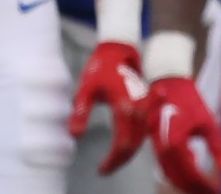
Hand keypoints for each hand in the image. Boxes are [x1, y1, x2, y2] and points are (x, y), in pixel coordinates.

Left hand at [68, 41, 149, 172]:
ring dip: (128, 154)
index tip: (101, 169)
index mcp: (124, 108)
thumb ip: (80, 111)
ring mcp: (144, 109)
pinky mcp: (146, 107)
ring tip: (112, 162)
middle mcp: (139, 111)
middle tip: (105, 169)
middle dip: (120, 161)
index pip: (122, 144)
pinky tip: (124, 149)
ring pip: (140, 140)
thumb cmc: (100, 67)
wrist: (118, 51)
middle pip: (133, 146)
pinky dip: (135, 143)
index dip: (113, 160)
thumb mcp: (86, 87)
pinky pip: (143, 131)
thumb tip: (75, 135)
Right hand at [147, 77, 220, 193]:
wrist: (169, 83)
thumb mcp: (208, 123)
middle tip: (210, 190)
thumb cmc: (190, 100)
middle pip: (178, 178)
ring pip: (170, 174)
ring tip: (202, 187)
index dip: (204, 185)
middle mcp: (163, 147)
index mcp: (175, 142)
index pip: (190, 174)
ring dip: (185, 184)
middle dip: (194, 188)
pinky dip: (178, 174)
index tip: (217, 189)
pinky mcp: (156, 143)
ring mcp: (157, 146)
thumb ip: (217, 148)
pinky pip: (166, 166)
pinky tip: (192, 174)